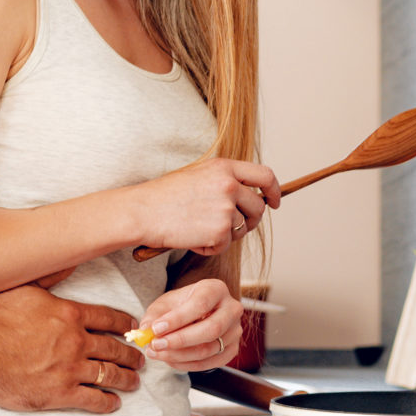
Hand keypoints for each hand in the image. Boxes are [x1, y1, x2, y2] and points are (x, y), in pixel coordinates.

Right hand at [0, 285, 142, 413]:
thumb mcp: (23, 287)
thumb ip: (50, 277)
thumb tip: (68, 262)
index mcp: (70, 314)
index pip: (108, 318)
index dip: (124, 324)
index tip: (133, 328)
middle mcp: (76, 341)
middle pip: (114, 348)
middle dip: (131, 355)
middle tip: (139, 359)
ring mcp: (70, 369)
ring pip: (109, 374)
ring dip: (125, 379)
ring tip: (133, 382)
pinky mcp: (60, 393)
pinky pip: (93, 400)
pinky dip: (107, 402)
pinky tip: (113, 403)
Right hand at [127, 158, 280, 256]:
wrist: (142, 212)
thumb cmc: (163, 196)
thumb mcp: (197, 176)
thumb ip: (224, 180)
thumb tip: (249, 197)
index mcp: (224, 167)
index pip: (265, 175)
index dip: (274, 191)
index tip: (274, 202)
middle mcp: (229, 185)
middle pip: (258, 207)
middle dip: (249, 220)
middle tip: (229, 227)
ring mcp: (226, 208)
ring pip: (241, 228)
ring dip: (224, 235)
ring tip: (198, 229)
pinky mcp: (220, 231)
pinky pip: (225, 245)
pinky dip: (210, 247)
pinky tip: (191, 238)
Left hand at [134, 278, 242, 371]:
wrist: (197, 313)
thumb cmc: (182, 305)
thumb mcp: (166, 303)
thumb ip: (155, 315)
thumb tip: (145, 330)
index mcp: (216, 289)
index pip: (200, 304)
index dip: (177, 319)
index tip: (156, 329)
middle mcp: (232, 309)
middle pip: (211, 329)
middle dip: (180, 340)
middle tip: (155, 345)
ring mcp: (235, 331)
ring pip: (209, 349)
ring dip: (179, 355)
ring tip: (156, 353)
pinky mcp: (232, 349)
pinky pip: (210, 363)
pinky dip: (187, 364)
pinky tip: (170, 360)